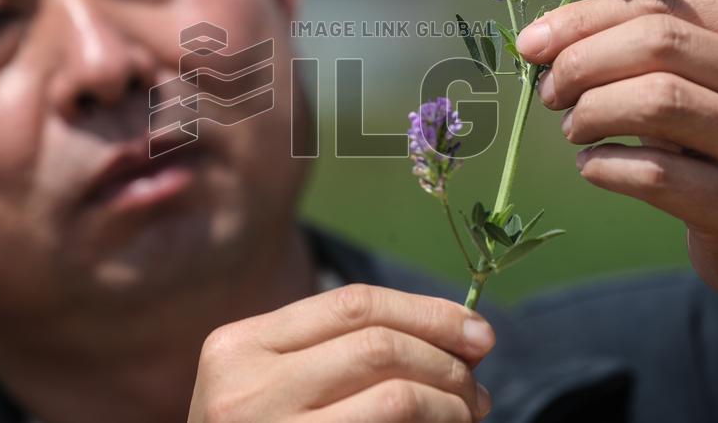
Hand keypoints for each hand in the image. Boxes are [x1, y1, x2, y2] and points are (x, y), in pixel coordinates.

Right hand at [187, 284, 494, 421]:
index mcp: (240, 345)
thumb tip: (458, 336)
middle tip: (477, 381)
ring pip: (395, 397)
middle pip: (378, 345)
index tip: (477, 330)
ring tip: (468, 412)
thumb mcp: (272, 383)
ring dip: (450, 401)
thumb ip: (339, 350)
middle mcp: (247, 389)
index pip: (352, 305)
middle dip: (446, 358)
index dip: (426, 311)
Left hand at [516, 0, 717, 375]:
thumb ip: (645, 49)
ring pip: (656, 101)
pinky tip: (592, 164)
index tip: (532, 44)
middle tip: (550, 92)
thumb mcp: (708, 79)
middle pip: (656, 43)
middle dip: (581, 62)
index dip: (583, 19)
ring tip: (574, 127)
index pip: (660, 3)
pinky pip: (652, 173)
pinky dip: (603, 165)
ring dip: (592, 112)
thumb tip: (544, 38)